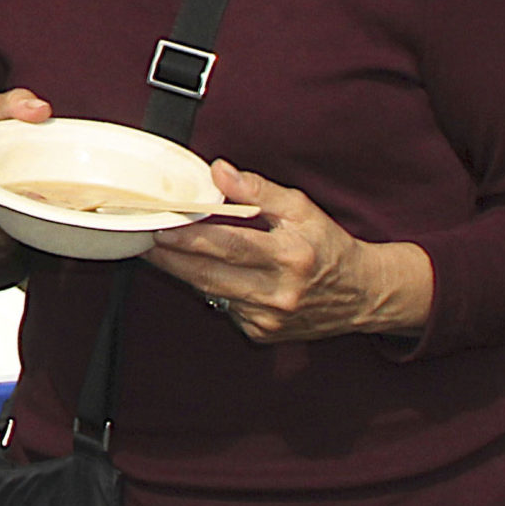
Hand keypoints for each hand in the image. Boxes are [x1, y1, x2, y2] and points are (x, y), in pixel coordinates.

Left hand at [143, 160, 433, 342]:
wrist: (362, 295)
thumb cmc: (329, 246)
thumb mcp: (302, 209)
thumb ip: (259, 190)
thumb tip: (219, 172)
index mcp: (289, 257)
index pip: (227, 245)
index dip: (189, 236)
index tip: (160, 225)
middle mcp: (278, 292)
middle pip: (209, 274)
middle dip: (170, 257)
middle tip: (143, 239)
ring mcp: (269, 318)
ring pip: (210, 293)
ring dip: (181, 272)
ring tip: (156, 252)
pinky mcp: (263, 333)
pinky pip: (224, 308)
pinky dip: (209, 288)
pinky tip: (197, 271)